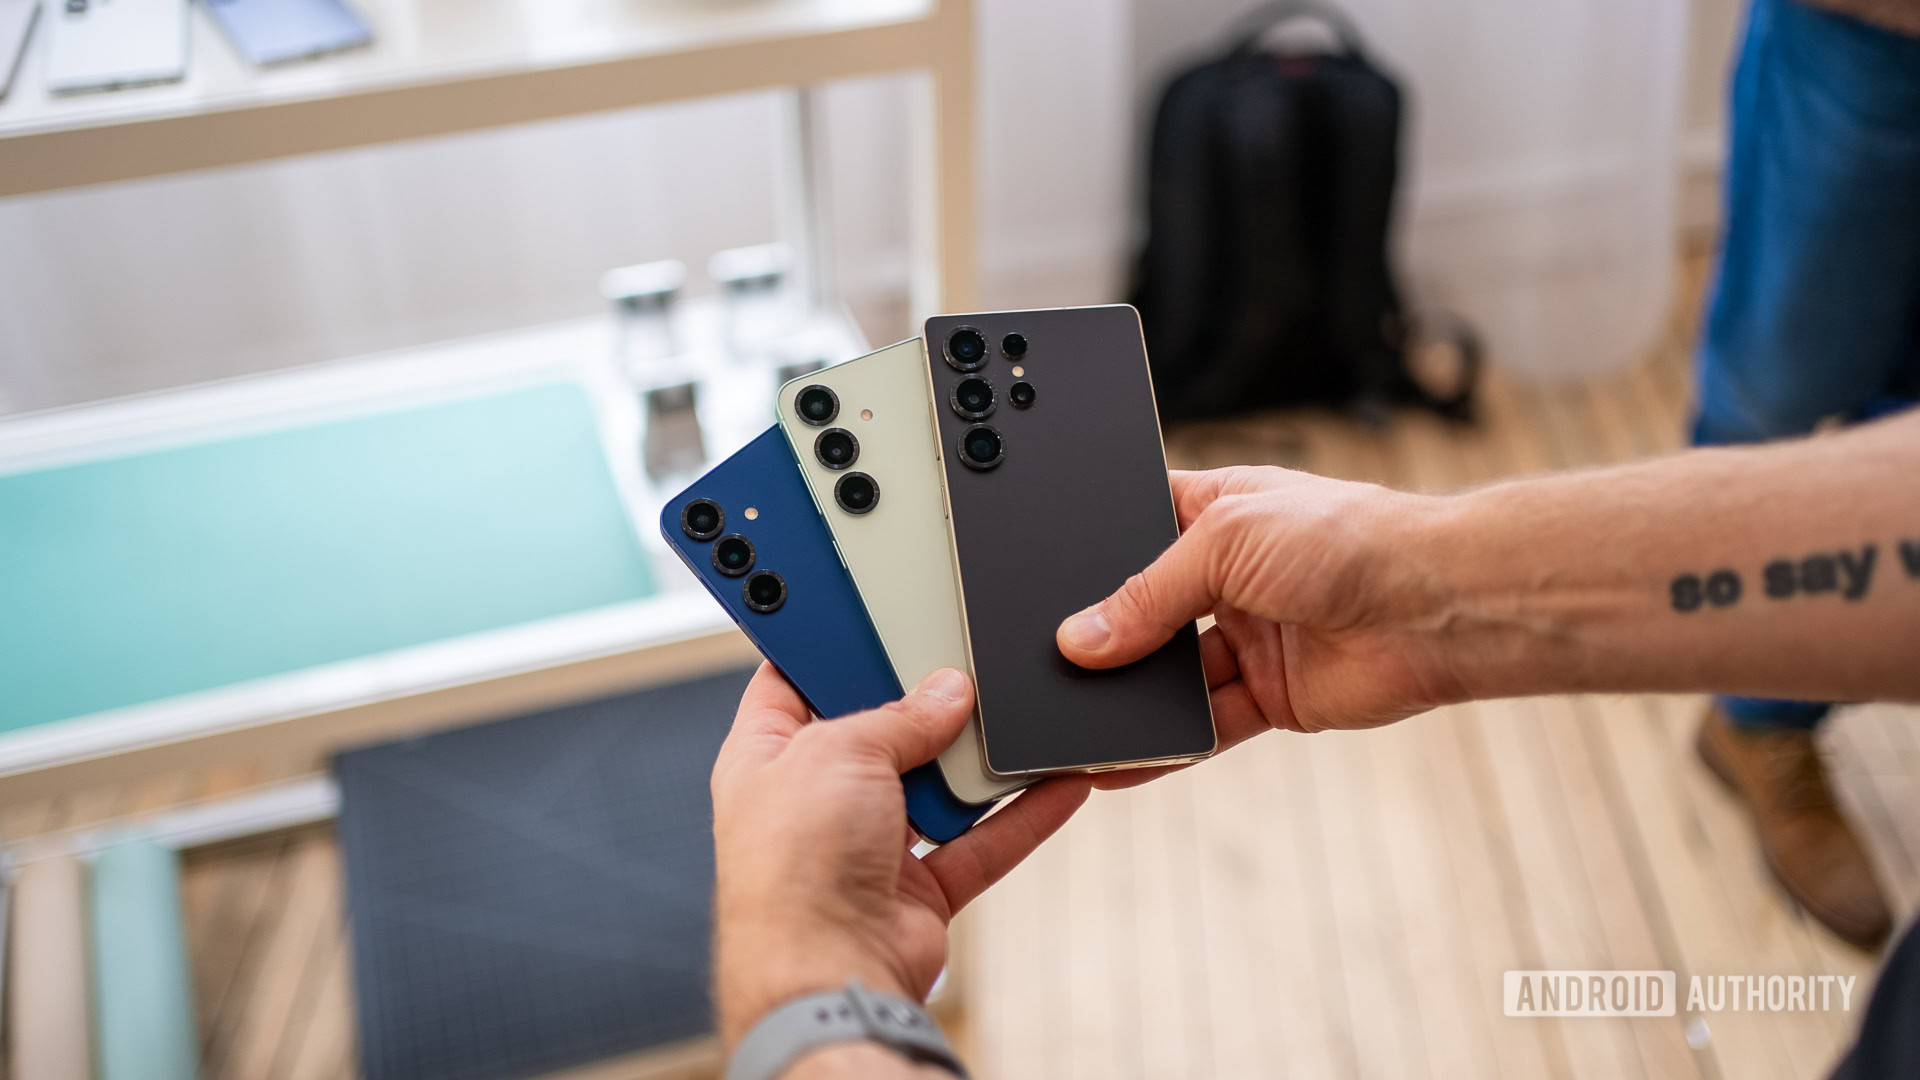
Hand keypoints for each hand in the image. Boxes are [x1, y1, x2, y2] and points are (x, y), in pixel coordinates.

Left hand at [710, 663, 1090, 1046]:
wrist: (828, 973)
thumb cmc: (793, 869)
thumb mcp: (839, 749)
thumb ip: (899, 715)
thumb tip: (946, 693)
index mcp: (765, 755)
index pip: (791, 679)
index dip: (825, 643)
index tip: (864, 608)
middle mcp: (814, 799)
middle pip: (876, 729)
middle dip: (917, 701)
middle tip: (956, 659)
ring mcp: (866, 845)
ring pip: (934, 784)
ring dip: (974, 760)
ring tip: (1013, 714)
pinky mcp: (917, 887)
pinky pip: (979, 841)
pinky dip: (1018, 817)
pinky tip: (1056, 781)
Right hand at [1056, 466, 1466, 764]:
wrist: (1439, 605)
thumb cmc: (1349, 537)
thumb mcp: (1225, 541)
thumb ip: (1147, 594)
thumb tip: (1080, 640)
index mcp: (1215, 511)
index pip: (1134, 531)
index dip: (1092, 557)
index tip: (1041, 589)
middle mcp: (1228, 576)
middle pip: (1144, 612)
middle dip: (1103, 640)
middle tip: (1045, 666)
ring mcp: (1248, 638)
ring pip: (1168, 678)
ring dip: (1128, 701)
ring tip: (1072, 723)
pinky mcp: (1270, 697)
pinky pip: (1204, 727)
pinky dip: (1164, 747)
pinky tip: (1120, 761)